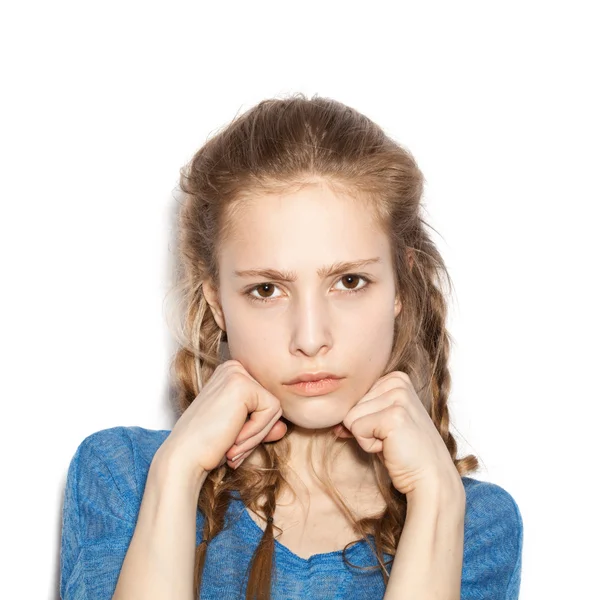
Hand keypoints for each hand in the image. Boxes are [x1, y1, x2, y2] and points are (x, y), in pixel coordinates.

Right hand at [158, 360, 286, 478]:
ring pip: (275, 408)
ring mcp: (237, 373)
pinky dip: (256, 432)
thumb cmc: (208, 445)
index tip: (232, 442)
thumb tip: (283, 427)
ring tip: (232, 444)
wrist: (185, 457)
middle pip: (272, 402)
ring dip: (256, 435)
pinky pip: (272, 411)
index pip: (265, 401)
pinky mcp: (243, 385)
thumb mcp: (241, 432)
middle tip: (232, 447)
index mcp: (232, 374)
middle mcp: (234, 368)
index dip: (255, 428)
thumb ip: (263, 425)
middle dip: (257, 432)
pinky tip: (233, 438)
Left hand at [334, 371, 460, 496]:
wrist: (430, 478)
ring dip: (366, 438)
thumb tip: (333, 422)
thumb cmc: (403, 452)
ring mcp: (398, 397)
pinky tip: (390, 448)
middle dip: (365, 429)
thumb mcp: (379, 424)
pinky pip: (356, 429)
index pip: (354, 397)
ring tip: (391, 443)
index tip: (388, 430)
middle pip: (350, 406)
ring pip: (350, 418)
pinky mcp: (394, 416)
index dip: (365, 420)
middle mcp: (398, 382)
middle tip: (391, 439)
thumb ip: (358, 414)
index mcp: (395, 378)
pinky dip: (369, 446)